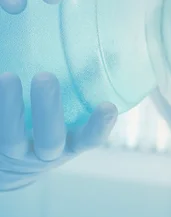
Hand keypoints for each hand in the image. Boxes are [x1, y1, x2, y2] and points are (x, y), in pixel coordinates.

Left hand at [0, 72, 116, 191]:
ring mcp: (16, 153)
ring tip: (7, 77)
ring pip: (12, 138)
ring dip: (10, 108)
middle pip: (50, 139)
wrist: (11, 164)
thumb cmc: (53, 126)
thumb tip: (113, 52)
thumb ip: (86, 88)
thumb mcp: (73, 115)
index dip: (99, 126)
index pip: (91, 138)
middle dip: (48, 109)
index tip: (108, 106)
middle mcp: (45, 152)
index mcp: (73, 143)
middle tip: (45, 77)